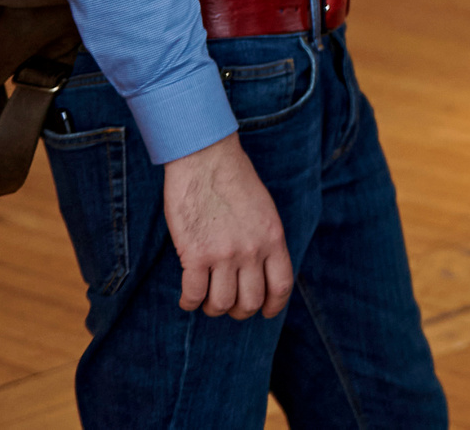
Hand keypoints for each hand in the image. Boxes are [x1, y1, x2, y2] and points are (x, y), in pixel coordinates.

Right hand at [163, 133, 291, 318]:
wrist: (206, 158)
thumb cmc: (233, 180)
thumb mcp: (264, 210)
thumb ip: (265, 240)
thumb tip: (260, 270)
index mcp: (273, 238)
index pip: (281, 286)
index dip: (273, 306)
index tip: (265, 312)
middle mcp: (252, 250)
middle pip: (250, 302)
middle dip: (239, 310)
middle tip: (228, 303)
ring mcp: (224, 254)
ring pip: (221, 304)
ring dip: (212, 307)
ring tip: (206, 298)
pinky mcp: (195, 254)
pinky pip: (193, 295)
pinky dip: (189, 302)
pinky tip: (188, 298)